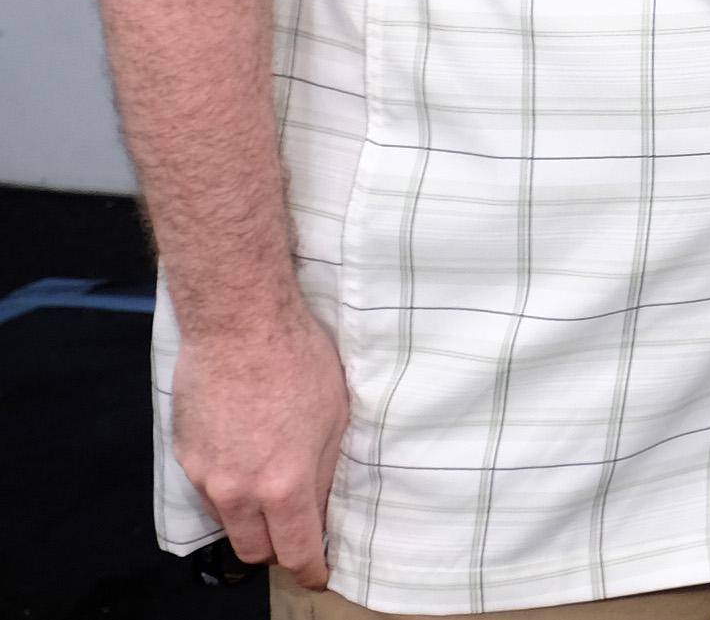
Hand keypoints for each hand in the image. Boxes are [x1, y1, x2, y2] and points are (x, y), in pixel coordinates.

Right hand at [171, 303, 347, 588]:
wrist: (238, 324)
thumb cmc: (297, 360)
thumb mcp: (335, 417)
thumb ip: (323, 471)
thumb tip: (320, 504)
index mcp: (284, 484)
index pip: (295, 550)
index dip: (311, 569)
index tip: (318, 574)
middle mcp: (239, 490)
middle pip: (253, 550)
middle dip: (276, 551)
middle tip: (295, 534)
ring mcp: (205, 475)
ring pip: (228, 521)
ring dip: (249, 519)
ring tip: (271, 490)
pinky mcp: (184, 455)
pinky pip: (207, 490)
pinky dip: (227, 489)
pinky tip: (245, 459)